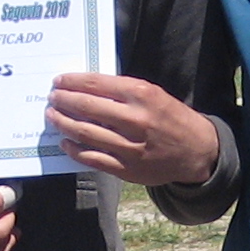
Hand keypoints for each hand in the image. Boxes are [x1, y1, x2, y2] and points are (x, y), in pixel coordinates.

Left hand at [46, 72, 221, 186]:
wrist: (197, 151)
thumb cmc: (172, 118)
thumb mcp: (154, 94)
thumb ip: (123, 91)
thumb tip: (86, 87)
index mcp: (142, 94)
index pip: (96, 84)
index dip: (72, 82)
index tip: (59, 81)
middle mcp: (135, 119)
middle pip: (86, 107)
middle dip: (63, 101)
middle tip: (52, 98)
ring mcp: (130, 146)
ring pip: (85, 133)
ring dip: (63, 123)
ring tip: (53, 117)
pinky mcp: (127, 168)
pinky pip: (93, 158)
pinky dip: (75, 150)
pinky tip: (66, 142)